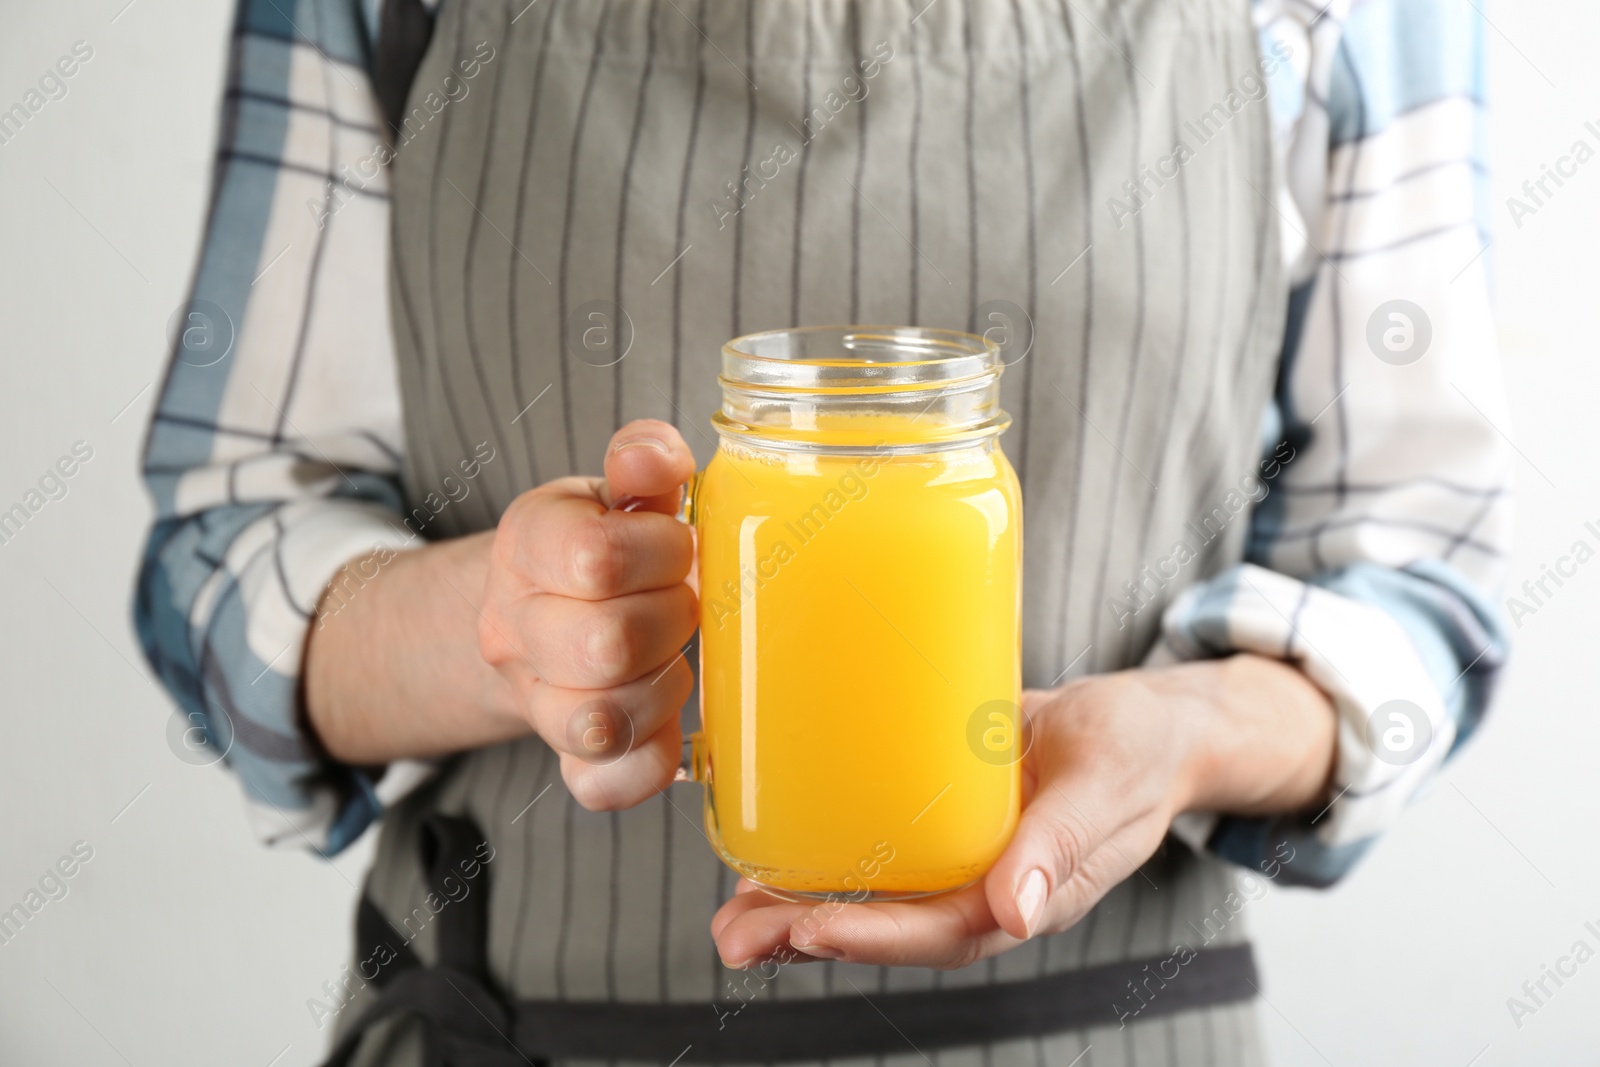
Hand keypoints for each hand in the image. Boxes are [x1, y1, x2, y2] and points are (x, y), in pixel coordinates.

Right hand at [478, 419, 698, 810]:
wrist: (540, 610)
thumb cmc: (604, 544)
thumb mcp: (615, 489)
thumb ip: (644, 460)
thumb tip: (656, 458)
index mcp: (529, 546)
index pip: (595, 558)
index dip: (660, 551)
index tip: (675, 544)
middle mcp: (516, 629)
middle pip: (605, 644)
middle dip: (671, 618)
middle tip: (681, 601)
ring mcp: (536, 700)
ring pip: (602, 721)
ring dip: (664, 686)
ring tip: (671, 656)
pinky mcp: (566, 760)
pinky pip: (602, 787)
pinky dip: (648, 762)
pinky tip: (667, 723)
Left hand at [710, 657, 1334, 969]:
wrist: (1143, 720)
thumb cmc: (1137, 750)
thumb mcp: (1106, 785)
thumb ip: (1061, 845)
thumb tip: (1016, 914)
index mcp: (1028, 895)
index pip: (943, 932)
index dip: (874, 937)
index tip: (807, 931)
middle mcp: (983, 885)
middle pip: (890, 927)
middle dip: (810, 936)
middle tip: (734, 935)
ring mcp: (958, 854)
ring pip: (872, 894)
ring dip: (799, 907)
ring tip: (729, 914)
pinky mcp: (937, 814)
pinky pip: (876, 845)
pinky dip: (821, 852)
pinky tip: (768, 846)